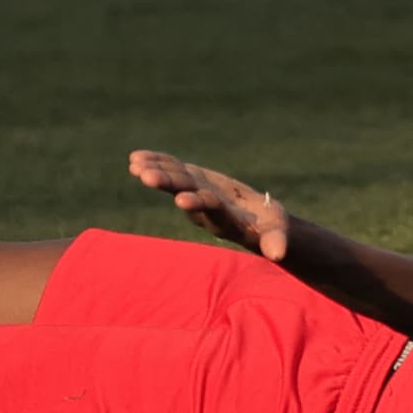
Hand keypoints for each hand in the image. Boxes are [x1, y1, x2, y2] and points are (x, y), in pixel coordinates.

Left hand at [130, 150, 290, 261]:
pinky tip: (135, 157)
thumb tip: (279, 255)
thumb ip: (276, 243)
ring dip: (155, 171)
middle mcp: (205, 207)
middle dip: (167, 184)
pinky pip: (174, 169)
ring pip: (175, 179)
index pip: (209, 208)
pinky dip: (158, 161)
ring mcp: (197, 192)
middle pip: (185, 192)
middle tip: (145, 177)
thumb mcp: (276, 235)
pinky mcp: (195, 181)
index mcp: (223, 217)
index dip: (197, 203)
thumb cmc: (270, 230)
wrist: (256, 224)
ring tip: (133, 165)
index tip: (181, 200)